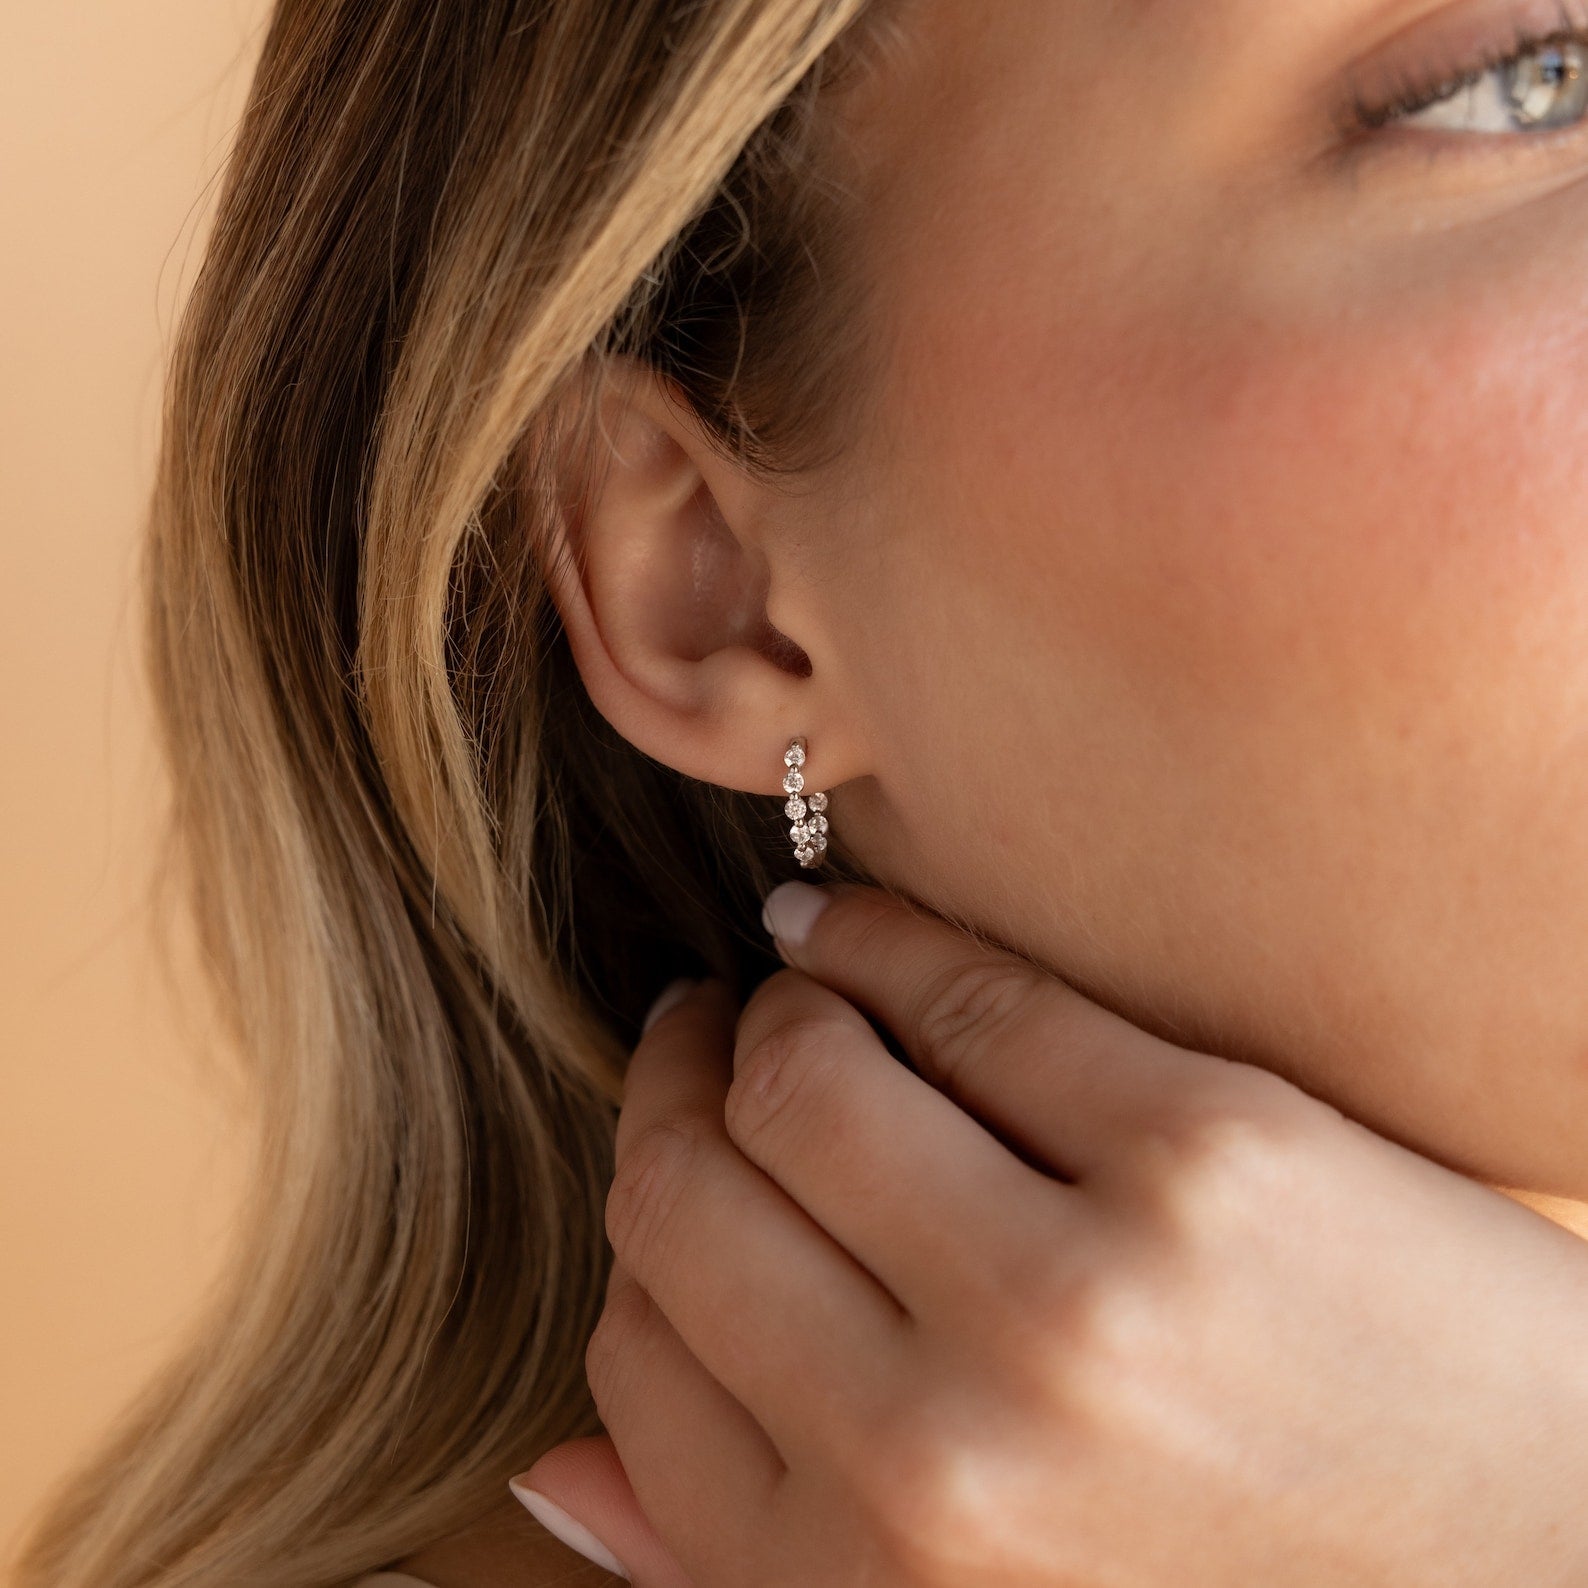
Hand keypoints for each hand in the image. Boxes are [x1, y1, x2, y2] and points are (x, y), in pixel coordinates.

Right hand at [514, 881, 1587, 1585]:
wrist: (1557, 1577)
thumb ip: (736, 1580)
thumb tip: (549, 1481)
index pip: (641, 1349)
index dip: (644, 1227)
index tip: (679, 1153)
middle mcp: (944, 1461)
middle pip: (688, 1190)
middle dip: (676, 1089)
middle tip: (707, 1037)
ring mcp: (1079, 1298)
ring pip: (802, 1070)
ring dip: (774, 1004)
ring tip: (799, 986)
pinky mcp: (1211, 1156)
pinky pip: (974, 994)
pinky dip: (889, 939)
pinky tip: (866, 935)